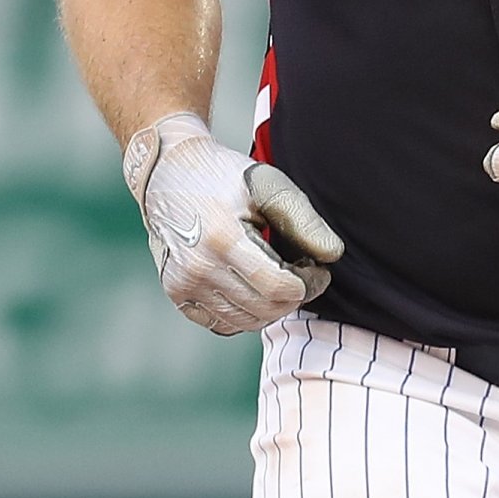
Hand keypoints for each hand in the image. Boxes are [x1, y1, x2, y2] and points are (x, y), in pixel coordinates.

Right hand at [124, 111, 344, 335]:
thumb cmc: (223, 176)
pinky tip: (251, 286)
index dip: (309, 284)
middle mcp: (197, 268)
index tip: (316, 267)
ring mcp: (182, 285)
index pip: (279, 289)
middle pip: (265, 309)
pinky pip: (222, 324)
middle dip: (294, 296)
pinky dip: (244, 313)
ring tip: (277, 278)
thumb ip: (303, 220)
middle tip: (301, 271)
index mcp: (222, 239)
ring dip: (271, 307)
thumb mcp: (267, 185)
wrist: (167, 173)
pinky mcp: (177, 294)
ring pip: (245, 322)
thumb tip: (332, 256)